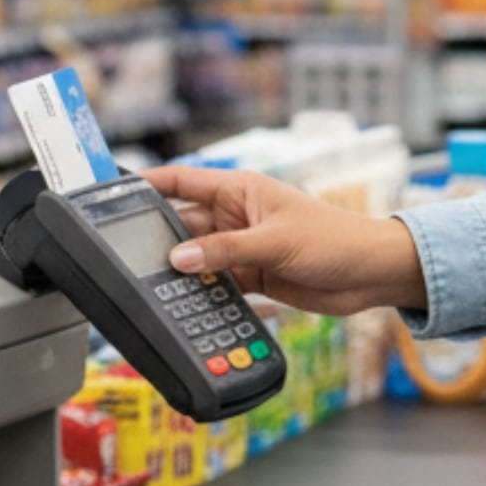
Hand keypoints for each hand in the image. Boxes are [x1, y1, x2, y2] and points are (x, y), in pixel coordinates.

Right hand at [144, 167, 429, 314]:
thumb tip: (178, 259)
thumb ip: (226, 251)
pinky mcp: (253, 276)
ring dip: (180, 272)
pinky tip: (183, 304)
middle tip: (125, 258)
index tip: (113, 193)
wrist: (372, 274)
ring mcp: (243, 247)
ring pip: (198, 258)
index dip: (148, 184)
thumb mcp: (276, 242)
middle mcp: (237, 216)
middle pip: (184, 225)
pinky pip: (216, 282)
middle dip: (158, 240)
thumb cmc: (336, 240)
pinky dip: (202, 292)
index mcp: (241, 190)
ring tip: (149, 287)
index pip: (183, 180)